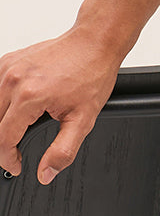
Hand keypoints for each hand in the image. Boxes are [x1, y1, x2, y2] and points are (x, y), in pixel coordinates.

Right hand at [0, 27, 121, 184]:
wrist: (95, 42)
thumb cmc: (92, 73)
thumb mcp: (83, 119)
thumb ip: (63, 151)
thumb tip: (45, 173)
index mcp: (29, 96)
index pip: (3, 140)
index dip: (7, 160)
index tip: (17, 165)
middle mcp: (13, 80)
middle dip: (3, 143)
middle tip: (16, 151)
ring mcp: (8, 67)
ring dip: (1, 122)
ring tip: (17, 131)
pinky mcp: (8, 60)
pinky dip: (1, 102)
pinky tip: (15, 108)